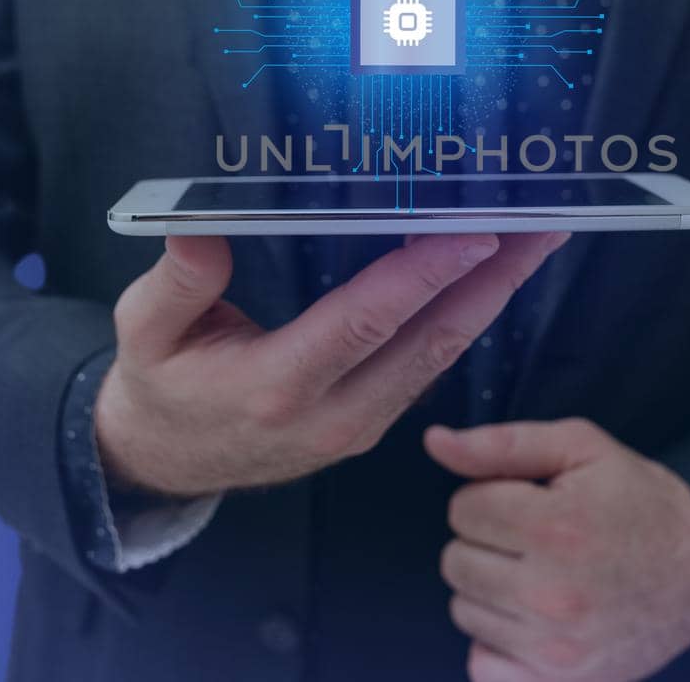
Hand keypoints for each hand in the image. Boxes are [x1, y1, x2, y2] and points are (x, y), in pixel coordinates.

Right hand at [95, 232, 568, 496]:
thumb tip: (199, 228)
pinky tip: (490, 276)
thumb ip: (176, 281)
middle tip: (544, 227)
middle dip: (494, 280)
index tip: (478, 231)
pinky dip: (465, 316)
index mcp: (277, 385)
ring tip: (536, 242)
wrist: (167, 461)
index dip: (426, 274)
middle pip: (431, 341)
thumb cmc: (160, 385)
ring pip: (442, 356)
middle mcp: (334, 413)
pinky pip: (430, 366)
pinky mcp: (373, 422)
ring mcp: (361, 424)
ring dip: (492, 297)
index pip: (367, 320)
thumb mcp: (145, 331)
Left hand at [425, 419, 689, 681]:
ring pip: (465, 610)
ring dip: (491, 589)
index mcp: (555, 528)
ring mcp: (555, 649)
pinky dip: (497, 645)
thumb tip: (434, 442)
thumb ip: (501, 443)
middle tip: (536, 538)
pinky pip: (482, 668)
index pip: (462, 508)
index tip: (530, 501)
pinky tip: (533, 621)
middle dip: (487, 541)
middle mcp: (551, 594)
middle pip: (455, 561)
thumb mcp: (581, 448)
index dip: (491, 496)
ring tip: (541, 574)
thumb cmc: (640, 500)